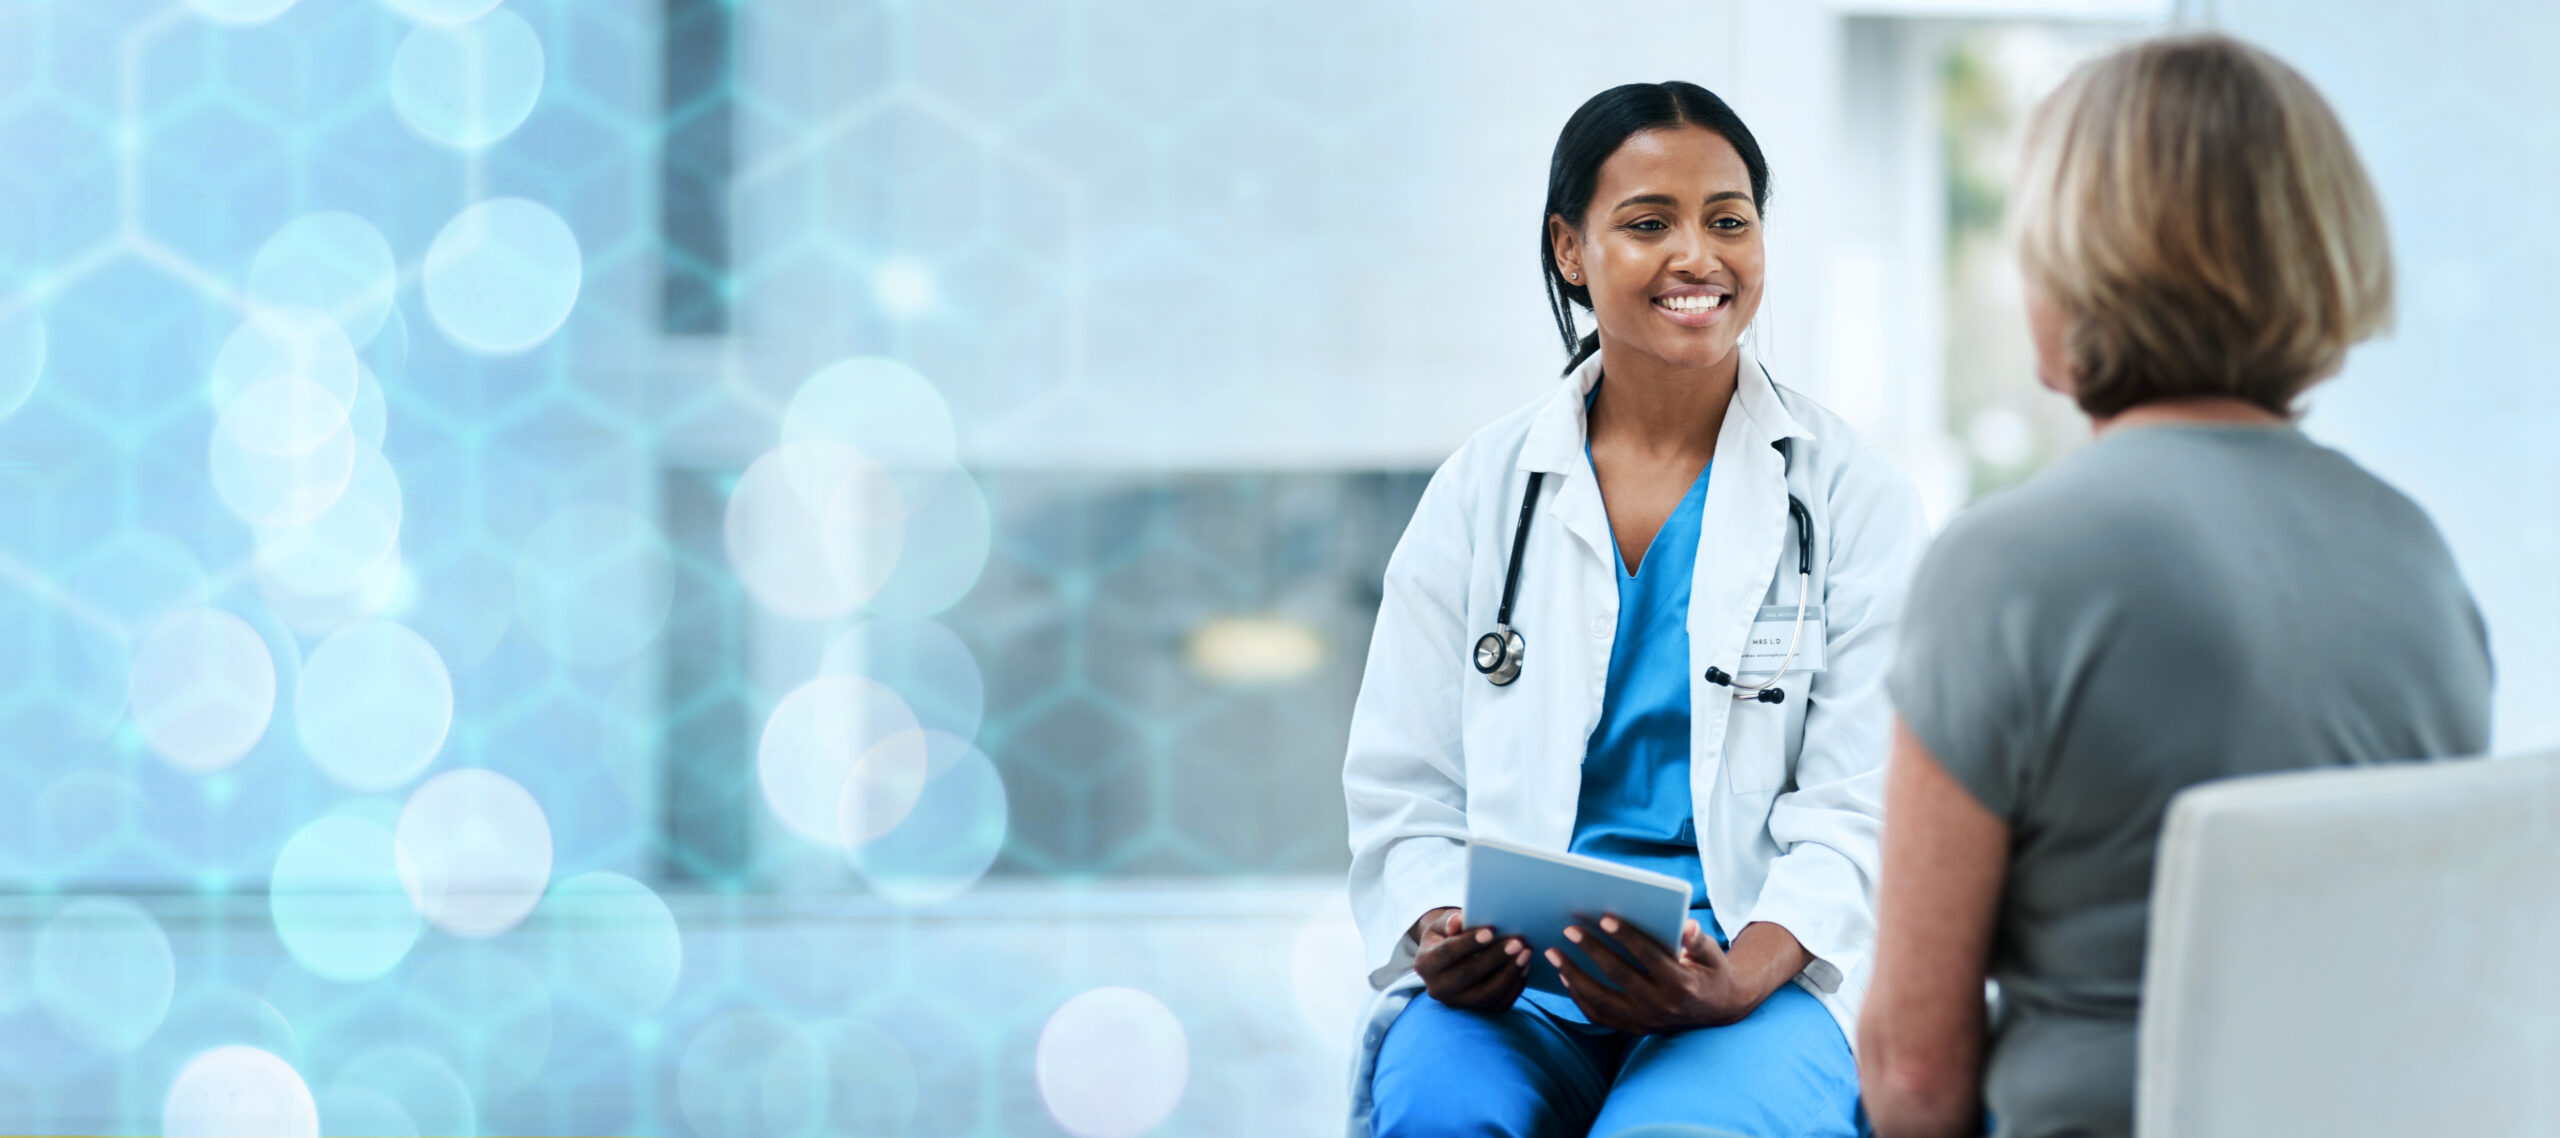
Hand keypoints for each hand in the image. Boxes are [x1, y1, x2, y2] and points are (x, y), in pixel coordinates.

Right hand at [1412, 907, 1531, 1011]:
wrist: (1447, 960)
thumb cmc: (1446, 936)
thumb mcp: (1442, 925)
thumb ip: (1450, 921)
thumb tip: (1458, 920)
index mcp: (1425, 964)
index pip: (1447, 954)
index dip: (1469, 942)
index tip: (1491, 931)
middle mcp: (1436, 988)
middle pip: (1468, 975)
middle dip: (1495, 958)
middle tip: (1518, 942)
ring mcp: (1456, 1003)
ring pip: (1486, 993)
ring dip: (1509, 973)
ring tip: (1526, 953)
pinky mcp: (1474, 1011)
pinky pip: (1498, 1003)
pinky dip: (1515, 986)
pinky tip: (1524, 967)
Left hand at [1546, 916, 1804, 1032]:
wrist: (1719, 1010)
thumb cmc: (1711, 971)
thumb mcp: (1713, 954)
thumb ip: (1698, 940)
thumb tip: (1686, 926)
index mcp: (1682, 985)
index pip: (1649, 958)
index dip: (1627, 937)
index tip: (1605, 918)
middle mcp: (1661, 1007)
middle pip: (1619, 977)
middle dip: (1592, 951)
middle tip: (1569, 929)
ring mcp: (1645, 1021)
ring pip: (1601, 1000)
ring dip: (1574, 976)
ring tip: (1554, 953)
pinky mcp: (1634, 1028)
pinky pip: (1599, 1015)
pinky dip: (1579, 996)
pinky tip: (1564, 976)